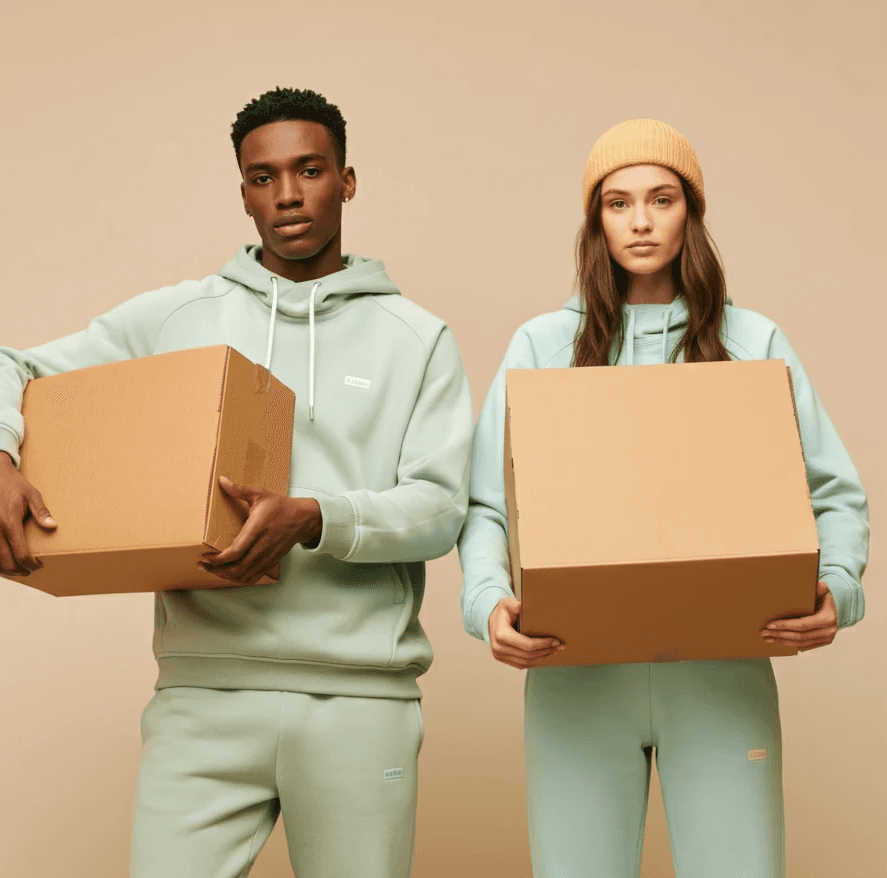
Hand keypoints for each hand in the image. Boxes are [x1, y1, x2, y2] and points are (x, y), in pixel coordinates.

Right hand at [0, 451, 56, 575]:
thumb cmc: (14, 484)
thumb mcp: (32, 494)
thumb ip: (41, 511)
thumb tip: (52, 525)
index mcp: (9, 522)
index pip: (20, 554)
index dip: (31, 565)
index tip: (40, 566)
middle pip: (5, 562)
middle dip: (20, 571)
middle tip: (31, 571)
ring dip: (7, 569)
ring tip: (20, 569)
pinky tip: (6, 561)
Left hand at [199, 477, 321, 585]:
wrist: (303, 519)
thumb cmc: (281, 506)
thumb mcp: (261, 494)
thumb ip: (240, 490)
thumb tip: (222, 481)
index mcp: (257, 530)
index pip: (236, 551)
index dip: (218, 559)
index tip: (205, 557)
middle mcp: (262, 547)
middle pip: (237, 569)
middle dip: (216, 570)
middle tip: (202, 565)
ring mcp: (267, 557)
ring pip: (243, 576)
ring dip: (226, 576)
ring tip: (212, 570)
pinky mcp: (270, 562)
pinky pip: (252, 577)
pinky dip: (238, 579)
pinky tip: (230, 574)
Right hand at [488, 597, 563, 668]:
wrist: (490, 619)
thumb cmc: (502, 611)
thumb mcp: (508, 604)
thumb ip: (517, 605)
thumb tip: (526, 606)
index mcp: (501, 635)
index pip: (527, 645)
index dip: (544, 644)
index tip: (556, 640)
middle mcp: (499, 648)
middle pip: (528, 655)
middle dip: (546, 651)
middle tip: (559, 646)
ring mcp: (500, 656)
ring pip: (526, 662)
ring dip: (542, 657)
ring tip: (554, 650)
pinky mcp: (503, 659)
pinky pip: (522, 664)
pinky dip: (534, 661)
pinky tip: (544, 655)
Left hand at [761, 581, 837, 651]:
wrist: (839, 607)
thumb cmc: (827, 597)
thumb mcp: (823, 590)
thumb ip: (819, 587)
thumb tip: (817, 584)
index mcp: (827, 618)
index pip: (802, 625)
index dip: (785, 626)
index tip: (770, 625)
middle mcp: (828, 631)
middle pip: (800, 637)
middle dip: (780, 635)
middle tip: (764, 633)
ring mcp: (826, 638)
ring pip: (801, 644)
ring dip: (783, 642)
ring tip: (767, 638)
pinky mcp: (823, 642)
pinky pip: (805, 646)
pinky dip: (791, 644)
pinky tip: (779, 641)